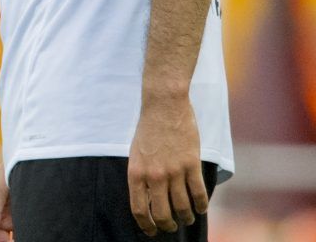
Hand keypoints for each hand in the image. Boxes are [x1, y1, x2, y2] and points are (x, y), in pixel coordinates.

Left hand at [128, 94, 208, 234]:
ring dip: (186, 217)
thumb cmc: (148, 130)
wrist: (163, 106)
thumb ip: (142, 177)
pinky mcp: (191, 164)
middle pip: (161, 213)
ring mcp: (173, 171)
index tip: (151, 231)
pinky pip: (198, 193)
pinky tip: (201, 208)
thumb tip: (148, 200)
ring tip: (187, 218)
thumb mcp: (136, 154)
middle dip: (167, 225)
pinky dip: (201, 205)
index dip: (146, 225)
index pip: (139, 209)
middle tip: (171, 227)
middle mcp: (154, 175)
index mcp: (136, 173)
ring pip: (182, 206)